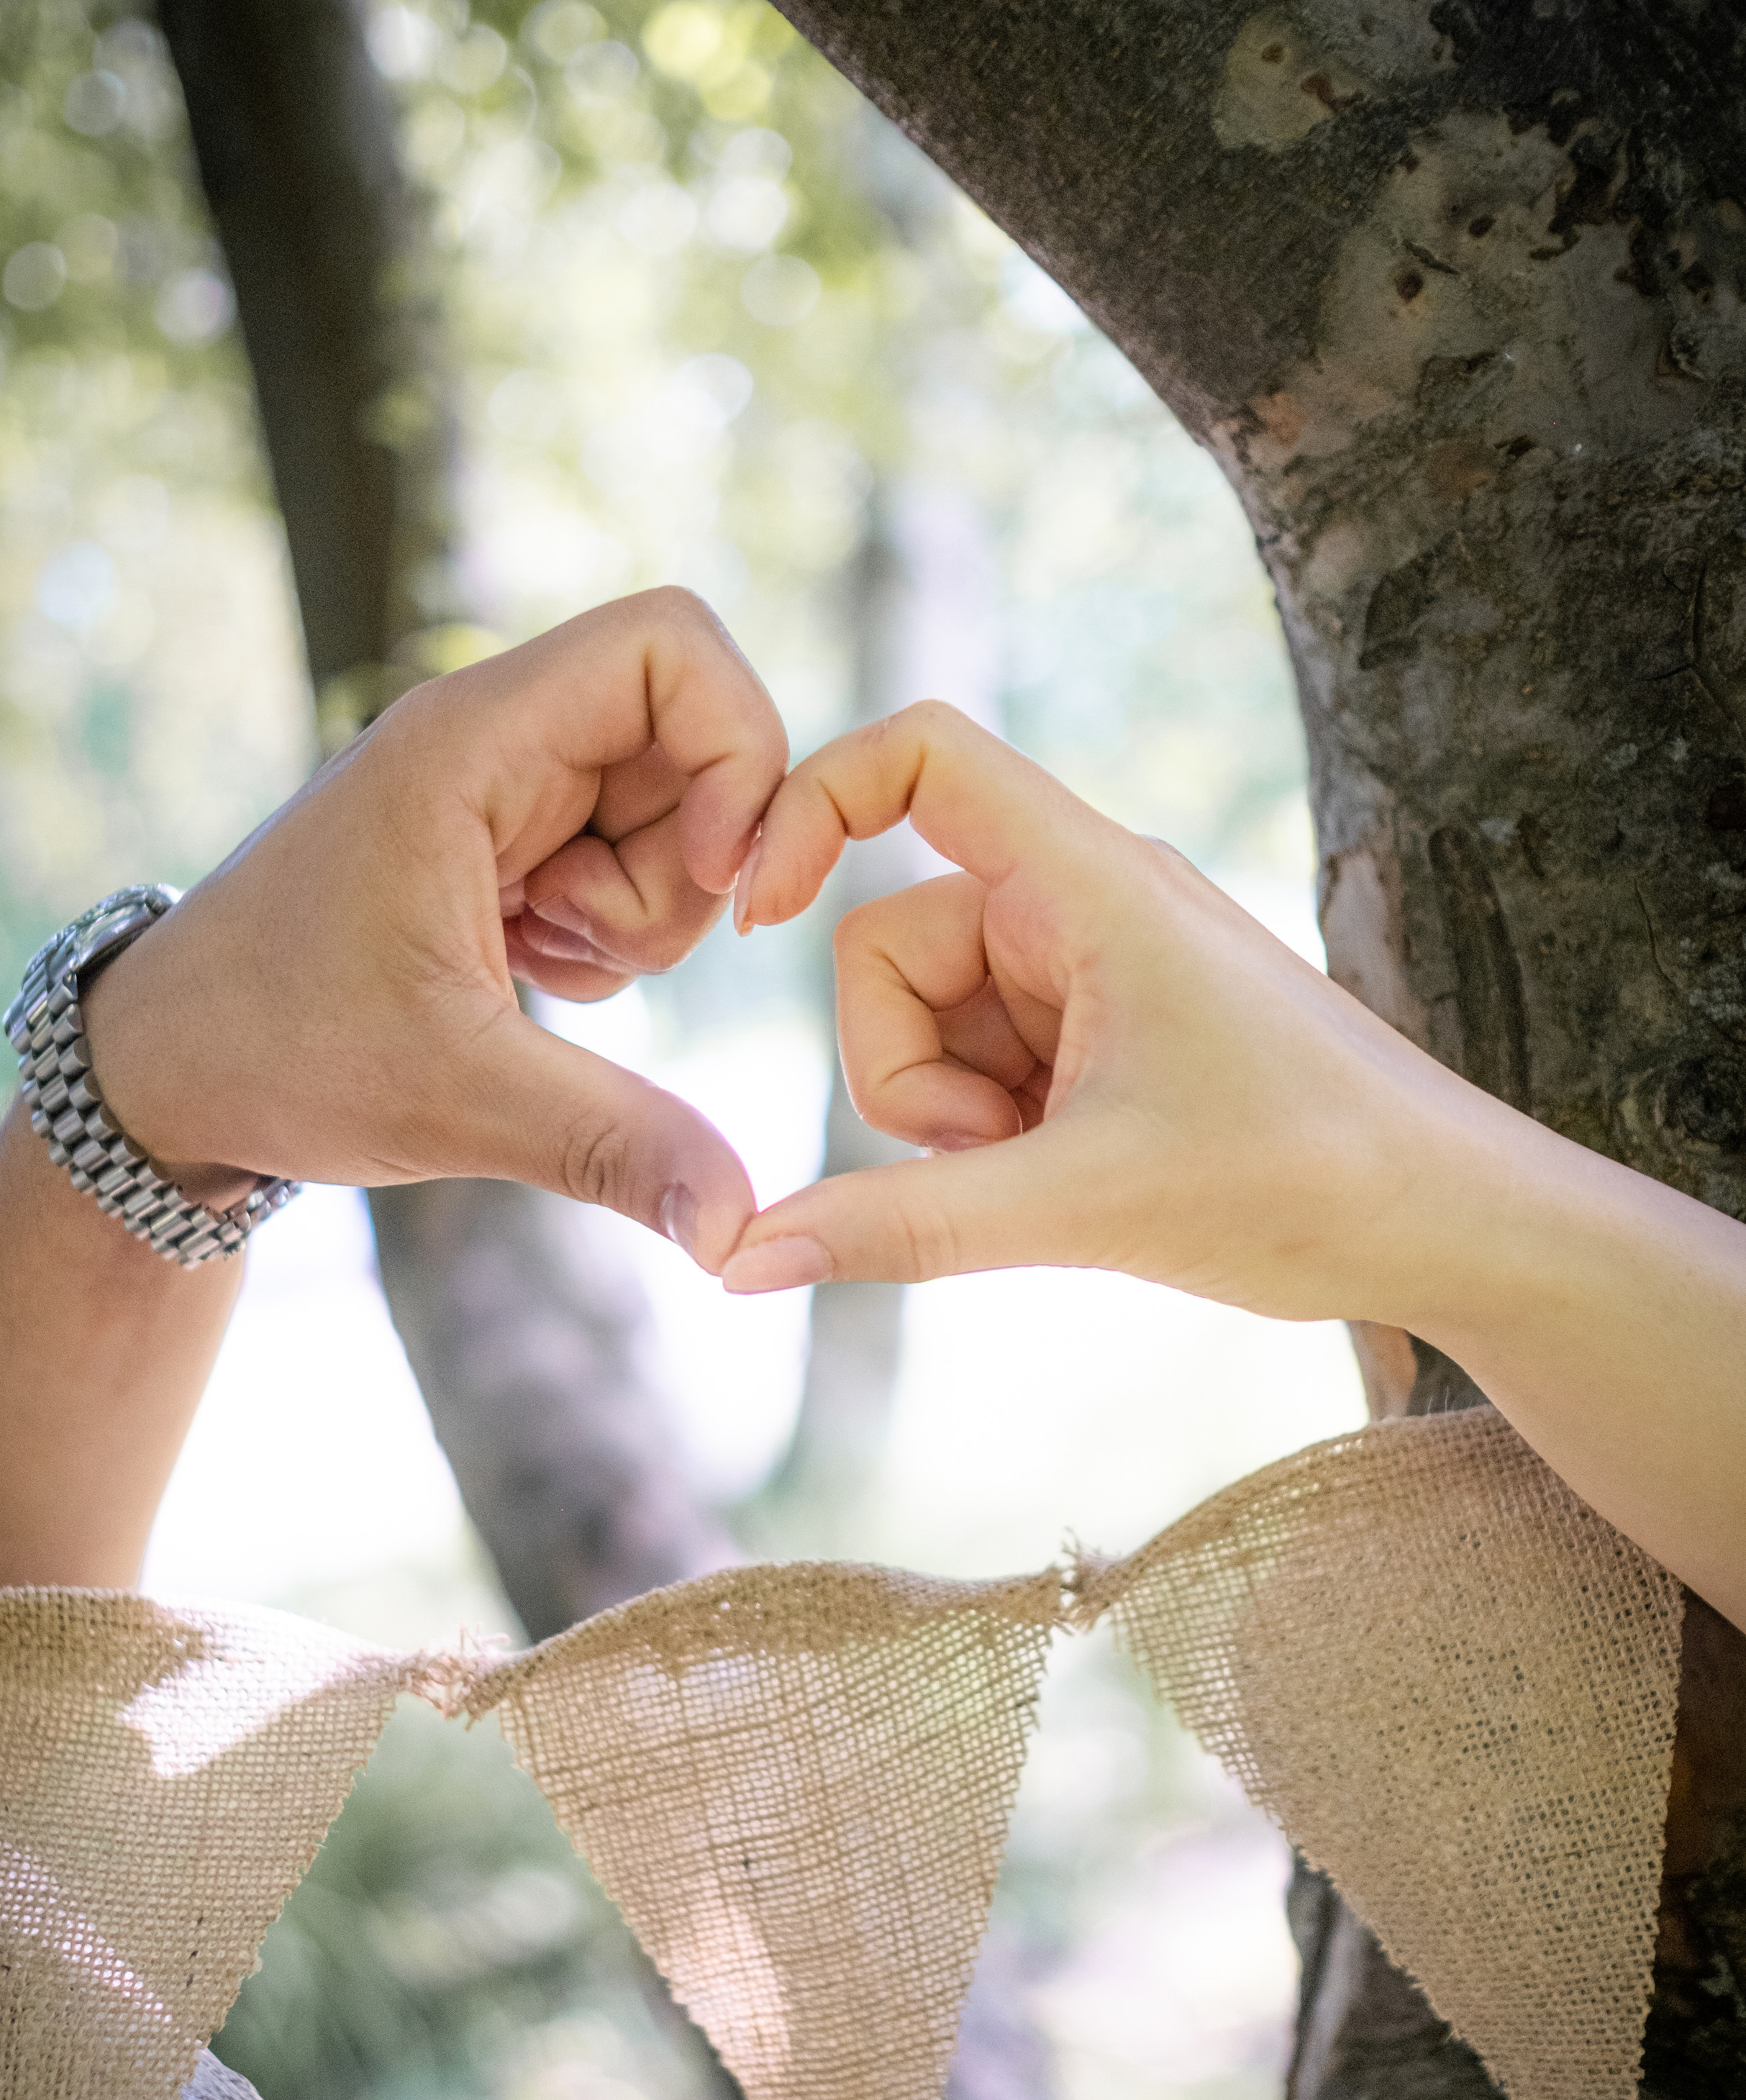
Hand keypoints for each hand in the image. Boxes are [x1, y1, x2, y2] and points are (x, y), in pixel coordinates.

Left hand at [86, 589, 785, 1271]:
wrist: (168, 1076)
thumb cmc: (277, 1055)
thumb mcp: (457, 1103)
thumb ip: (614, 1146)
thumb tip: (739, 1229)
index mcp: (471, 742)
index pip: (673, 644)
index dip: (738, 747)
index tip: (716, 877)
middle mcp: (494, 743)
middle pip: (691, 746)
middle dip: (685, 873)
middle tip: (583, 951)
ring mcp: (502, 796)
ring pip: (668, 821)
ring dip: (642, 919)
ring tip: (528, 968)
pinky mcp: (506, 852)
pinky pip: (624, 870)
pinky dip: (605, 942)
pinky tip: (515, 978)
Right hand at [719, 701, 1501, 1322]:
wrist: (1446, 1225)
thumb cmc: (1303, 1181)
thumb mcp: (1079, 1206)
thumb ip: (900, 1228)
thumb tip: (738, 1260)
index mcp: (1088, 881)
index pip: (921, 753)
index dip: (810, 804)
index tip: (750, 914)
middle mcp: (1079, 905)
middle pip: (882, 942)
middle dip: (905, 1073)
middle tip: (1002, 1151)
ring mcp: (1086, 975)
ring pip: (922, 1025)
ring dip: (949, 1118)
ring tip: (1054, 1175)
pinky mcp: (1096, 1041)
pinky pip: (978, 1070)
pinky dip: (993, 1138)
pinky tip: (1074, 1183)